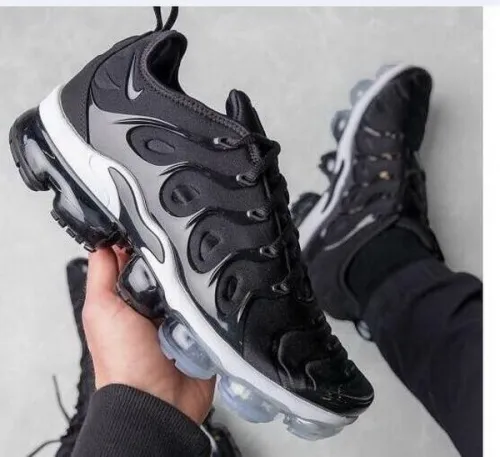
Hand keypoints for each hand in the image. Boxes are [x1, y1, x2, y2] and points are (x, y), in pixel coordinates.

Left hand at [83, 247, 215, 423]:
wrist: (157, 401)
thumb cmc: (123, 363)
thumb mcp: (101, 310)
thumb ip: (101, 275)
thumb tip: (101, 242)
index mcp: (129, 300)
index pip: (140, 260)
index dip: (144, 243)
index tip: (154, 225)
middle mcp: (155, 306)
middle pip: (170, 269)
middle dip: (175, 262)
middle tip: (179, 255)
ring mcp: (180, 317)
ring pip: (193, 285)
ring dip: (194, 283)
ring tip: (193, 285)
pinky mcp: (201, 329)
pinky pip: (211, 307)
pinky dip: (211, 303)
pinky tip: (210, 298)